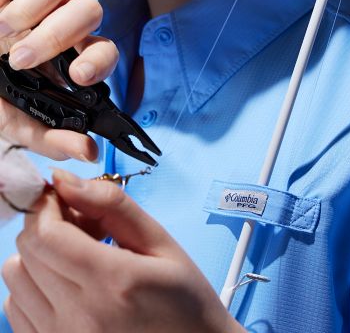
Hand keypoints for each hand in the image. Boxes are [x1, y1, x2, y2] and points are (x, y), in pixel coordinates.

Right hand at [0, 0, 118, 160]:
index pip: (106, 52)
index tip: (77, 76)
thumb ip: (54, 139)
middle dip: (56, 34)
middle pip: (89, 9)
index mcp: (74, 59)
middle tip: (20, 59)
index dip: (98, 61)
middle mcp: (64, 25)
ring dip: (29, 8)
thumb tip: (90, 153)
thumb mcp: (22, 123)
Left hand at [1, 170, 244, 332]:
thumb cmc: (185, 298)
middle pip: (28, 251)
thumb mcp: (160, 242)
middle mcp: (79, 317)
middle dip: (48, 223)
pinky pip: (17, 307)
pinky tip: (70, 280)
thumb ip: (113, 205)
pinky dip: (36, 282)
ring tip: (78, 253)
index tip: (67, 196)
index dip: (49, 205)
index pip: (46, 234)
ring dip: (41, 253)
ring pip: (16, 277)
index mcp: (113, 282)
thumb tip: (65, 180)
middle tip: (83, 223)